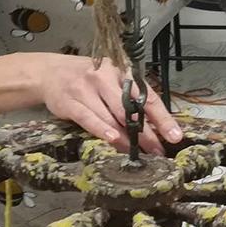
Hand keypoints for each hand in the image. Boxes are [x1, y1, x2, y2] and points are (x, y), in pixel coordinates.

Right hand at [37, 54, 180, 154]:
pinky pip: (90, 120)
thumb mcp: (113, 81)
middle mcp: (106, 78)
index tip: (175, 136)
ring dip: (126, 139)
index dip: (163, 118)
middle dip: (146, 134)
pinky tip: (114, 141)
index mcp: (122, 72)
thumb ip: (131, 99)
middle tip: (158, 152)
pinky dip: (103, 131)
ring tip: (138, 154)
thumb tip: (156, 127)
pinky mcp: (70, 102)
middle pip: (131, 110)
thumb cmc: (89, 79)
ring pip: (111, 117)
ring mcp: (86, 89)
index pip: (148, 97)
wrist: (50, 73)